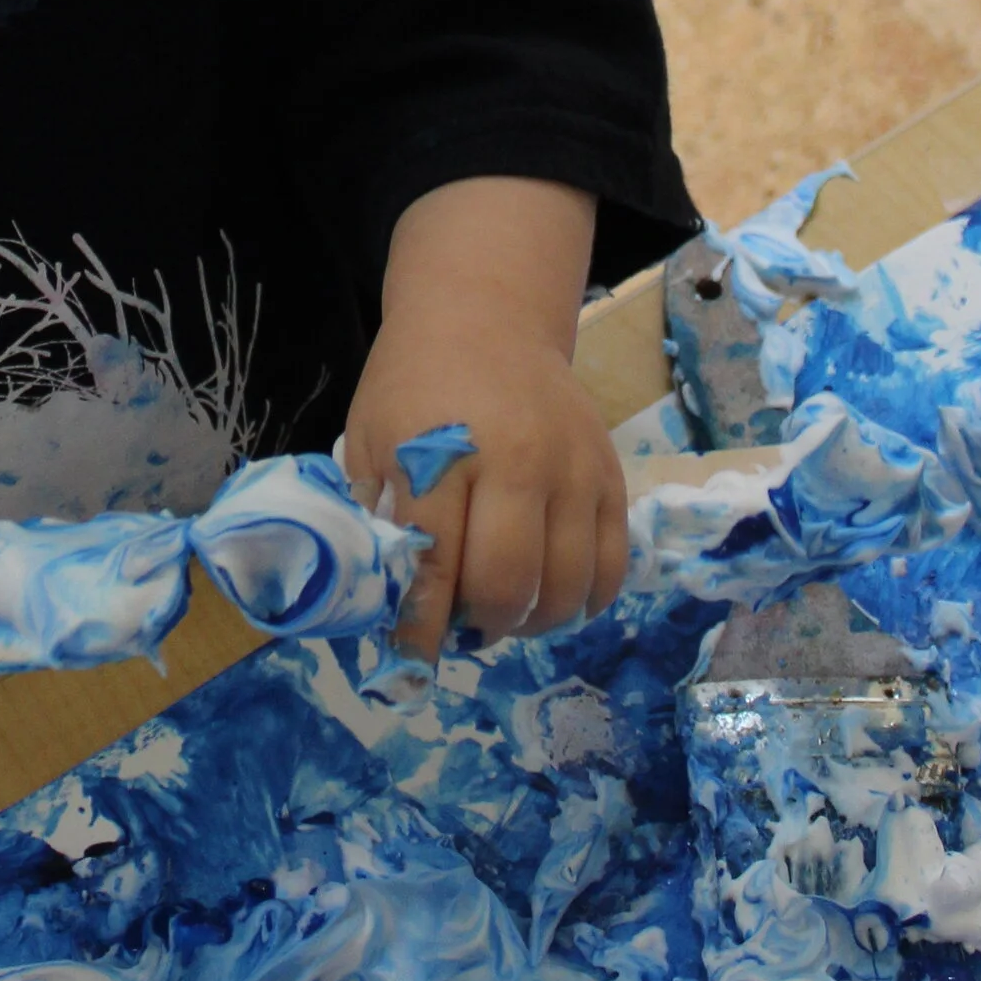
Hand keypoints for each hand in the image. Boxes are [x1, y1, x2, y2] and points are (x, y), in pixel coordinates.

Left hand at [342, 177, 625, 663]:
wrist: (486, 319)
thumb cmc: (414, 385)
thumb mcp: (369, 441)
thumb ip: (375, 519)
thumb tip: (386, 605)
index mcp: (443, 455)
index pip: (435, 565)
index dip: (422, 628)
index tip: (412, 661)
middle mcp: (516, 462)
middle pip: (508, 583)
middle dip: (480, 626)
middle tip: (462, 627)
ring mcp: (572, 469)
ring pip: (567, 585)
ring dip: (532, 621)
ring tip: (506, 614)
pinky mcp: (609, 474)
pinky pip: (611, 564)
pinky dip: (584, 600)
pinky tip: (552, 598)